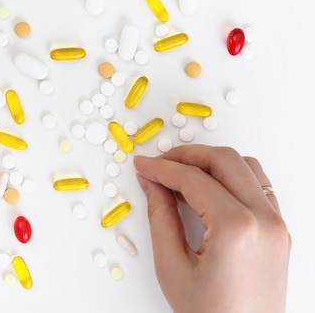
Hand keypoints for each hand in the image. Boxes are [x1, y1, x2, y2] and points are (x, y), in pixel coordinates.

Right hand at [134, 145, 290, 312]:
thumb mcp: (172, 266)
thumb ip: (160, 217)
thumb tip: (152, 184)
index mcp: (237, 228)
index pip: (193, 179)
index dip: (162, 168)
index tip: (142, 166)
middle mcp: (264, 220)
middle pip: (224, 161)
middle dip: (186, 155)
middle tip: (159, 163)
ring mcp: (277, 224)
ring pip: (245, 166)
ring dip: (211, 162)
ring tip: (181, 174)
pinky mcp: (280, 231)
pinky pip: (258, 186)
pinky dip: (231, 177)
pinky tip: (207, 188)